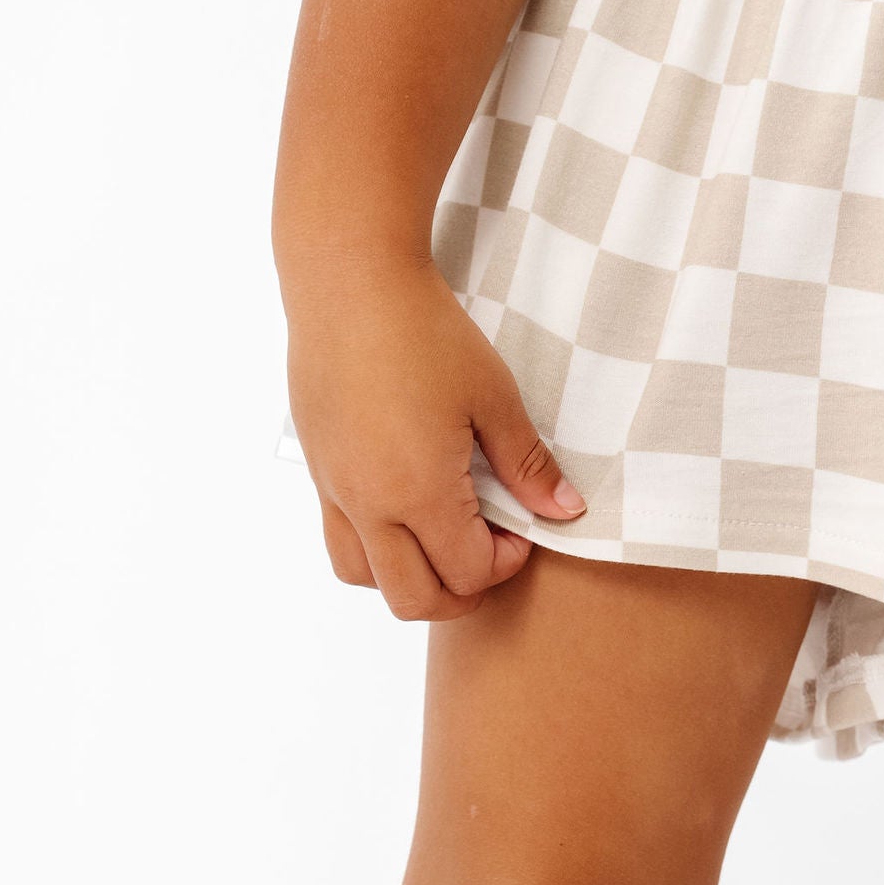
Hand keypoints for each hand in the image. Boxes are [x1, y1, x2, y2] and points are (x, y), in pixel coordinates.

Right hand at [285, 258, 583, 619]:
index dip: (505, 564)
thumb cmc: (423, 332)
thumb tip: (565, 511)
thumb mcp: (493, 397)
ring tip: (442, 538)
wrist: (348, 284)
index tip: (521, 526)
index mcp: (418, 491)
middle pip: (414, 600)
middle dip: (462, 592)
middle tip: (489, 552)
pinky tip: (405, 508)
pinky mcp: (318, 471)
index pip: (466, 573)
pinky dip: (374, 549)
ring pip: (365, 580)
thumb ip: (528, 465)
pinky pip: (339, 541)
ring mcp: (335, 491)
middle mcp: (369, 504)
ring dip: (410, 578)